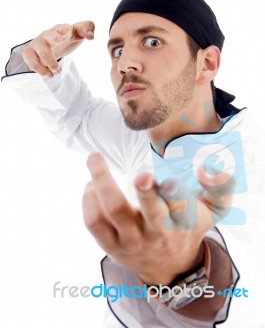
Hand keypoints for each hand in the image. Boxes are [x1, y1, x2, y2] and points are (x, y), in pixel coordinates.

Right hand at [23, 21, 94, 76]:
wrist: (50, 44)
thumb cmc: (67, 37)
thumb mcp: (78, 33)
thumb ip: (87, 29)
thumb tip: (92, 36)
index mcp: (61, 29)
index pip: (63, 27)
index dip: (65, 30)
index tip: (69, 33)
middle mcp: (48, 34)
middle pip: (50, 35)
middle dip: (54, 39)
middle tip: (60, 42)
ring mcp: (38, 43)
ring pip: (41, 51)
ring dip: (50, 62)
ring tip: (58, 71)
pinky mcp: (30, 53)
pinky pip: (32, 62)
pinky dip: (40, 70)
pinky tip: (49, 75)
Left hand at [82, 152, 232, 285]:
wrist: (168, 266)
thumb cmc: (189, 227)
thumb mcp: (214, 210)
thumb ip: (221, 187)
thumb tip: (207, 168)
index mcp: (183, 222)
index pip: (181, 208)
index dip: (175, 193)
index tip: (169, 179)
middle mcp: (157, 233)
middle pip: (149, 214)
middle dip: (145, 192)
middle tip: (140, 173)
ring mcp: (131, 241)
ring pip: (113, 213)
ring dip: (101, 183)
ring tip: (95, 159)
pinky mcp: (110, 246)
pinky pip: (94, 223)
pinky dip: (89, 200)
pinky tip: (92, 185)